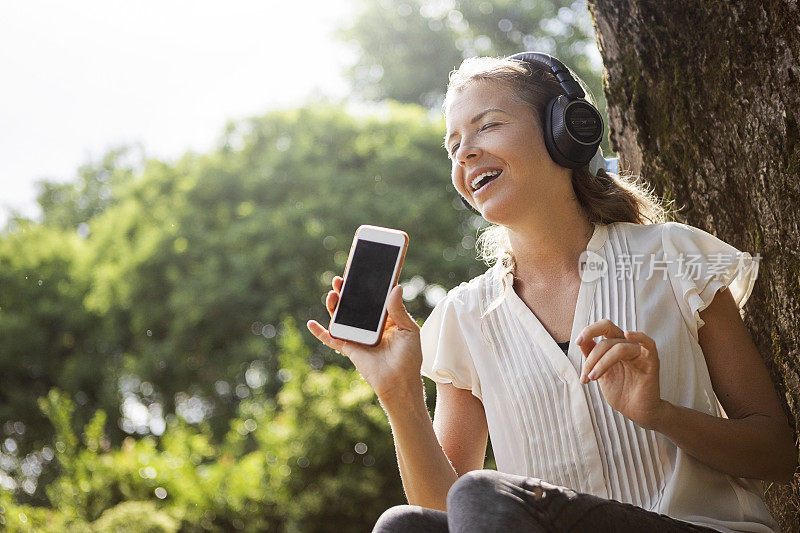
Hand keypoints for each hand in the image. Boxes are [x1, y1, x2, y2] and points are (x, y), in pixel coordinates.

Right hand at [306, 276, 423, 401]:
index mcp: (385, 318)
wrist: (400, 383)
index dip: (366, 284)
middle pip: (355, 304)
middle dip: (346, 291)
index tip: (359, 270)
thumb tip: (396, 287)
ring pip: (342, 317)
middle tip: (341, 279)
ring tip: (332, 294)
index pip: (373, 297)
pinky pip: (332, 339)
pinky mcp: (350, 348)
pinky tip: (311, 324)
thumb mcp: (409, 330)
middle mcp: (370, 325)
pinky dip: (320, 332)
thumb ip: (399, 310)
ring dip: (334, 305)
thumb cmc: (409, 358)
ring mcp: (358, 336)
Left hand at [576, 319, 664, 429]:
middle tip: (585, 374)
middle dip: (592, 355)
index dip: (590, 331)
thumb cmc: (620, 391)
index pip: (604, 328)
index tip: (577, 342)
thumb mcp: (599, 372)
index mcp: (615, 345)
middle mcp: (627, 345)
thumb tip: (581, 341)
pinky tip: (628, 334)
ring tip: (594, 378)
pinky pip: (649, 344)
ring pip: (618, 347)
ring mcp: (640, 353)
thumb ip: (591, 355)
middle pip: (609, 334)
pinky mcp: (651, 362)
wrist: (635, 411)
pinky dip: (639, 336)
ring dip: (601, 363)